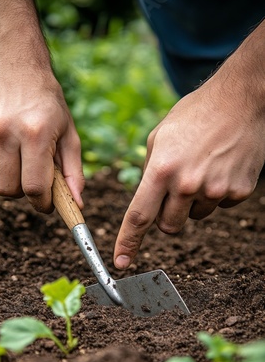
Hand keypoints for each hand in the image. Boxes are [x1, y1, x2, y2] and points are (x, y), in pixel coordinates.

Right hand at [0, 69, 83, 212]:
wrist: (13, 63)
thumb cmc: (46, 103)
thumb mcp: (68, 133)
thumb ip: (73, 171)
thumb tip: (77, 204)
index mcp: (36, 133)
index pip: (33, 188)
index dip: (41, 203)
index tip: (46, 203)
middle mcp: (5, 130)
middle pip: (8, 190)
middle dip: (22, 191)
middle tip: (30, 175)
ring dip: (5, 171)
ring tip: (15, 147)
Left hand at [114, 69, 264, 268]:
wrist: (241, 100)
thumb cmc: (195, 115)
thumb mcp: (159, 138)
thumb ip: (149, 173)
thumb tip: (147, 203)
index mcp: (162, 170)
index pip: (139, 217)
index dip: (127, 242)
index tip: (121, 262)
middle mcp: (187, 184)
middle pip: (168, 227)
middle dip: (166, 217)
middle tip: (174, 191)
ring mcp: (215, 190)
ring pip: (195, 216)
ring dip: (193, 201)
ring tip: (202, 168)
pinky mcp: (238, 191)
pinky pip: (220, 206)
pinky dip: (217, 193)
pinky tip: (221, 167)